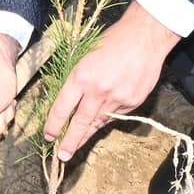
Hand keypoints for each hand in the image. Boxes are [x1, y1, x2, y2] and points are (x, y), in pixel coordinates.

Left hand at [43, 2, 180, 161]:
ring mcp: (117, 99)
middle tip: (62, 156)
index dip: (53, 125)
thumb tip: (69, 104)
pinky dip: (107, 118)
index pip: (62, 108)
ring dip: (87, 135)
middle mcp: (97, 91)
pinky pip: (116, 115)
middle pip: (80, 123)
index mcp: (81, 77)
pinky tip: (101, 121)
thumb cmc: (112, 41)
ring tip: (77, 146)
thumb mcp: (85, 56)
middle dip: (69, 142)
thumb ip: (78, 81)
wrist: (145, 37)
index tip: (48, 136)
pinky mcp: (133, 103)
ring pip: (98, 122)